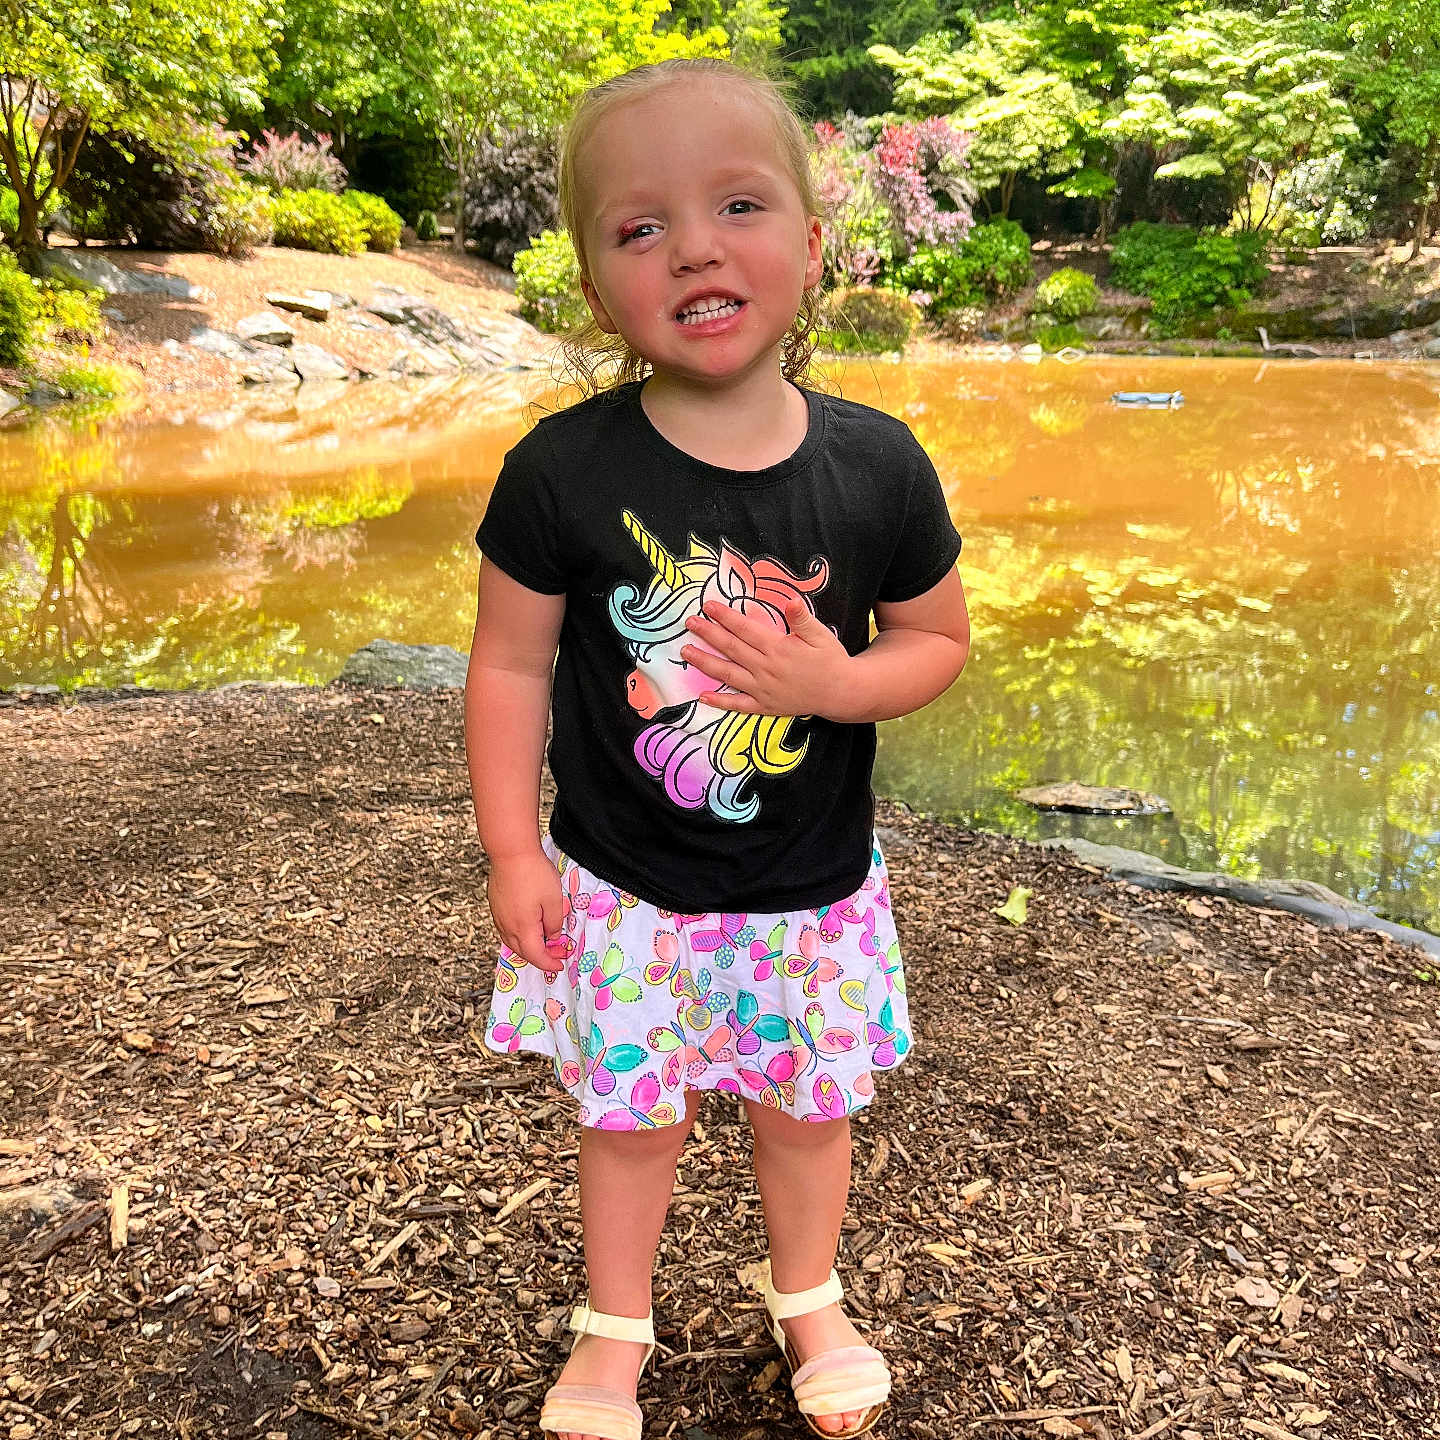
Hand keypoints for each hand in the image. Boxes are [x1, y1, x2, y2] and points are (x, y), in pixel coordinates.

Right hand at [487, 850, 569, 974]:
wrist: (510, 852)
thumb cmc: (534, 873)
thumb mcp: (555, 900)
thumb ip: (555, 923)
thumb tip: (552, 936)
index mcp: (523, 928)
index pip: (536, 956)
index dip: (549, 964)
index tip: (559, 965)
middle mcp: (507, 926)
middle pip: (522, 952)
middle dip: (540, 956)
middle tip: (557, 952)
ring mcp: (498, 916)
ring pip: (512, 941)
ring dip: (528, 946)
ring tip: (544, 940)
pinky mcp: (495, 906)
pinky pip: (506, 929)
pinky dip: (519, 935)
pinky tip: (529, 926)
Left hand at [681, 598, 854, 718]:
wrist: (841, 693)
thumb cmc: (830, 660)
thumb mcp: (821, 635)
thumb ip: (802, 619)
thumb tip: (791, 600)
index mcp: (778, 648)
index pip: (745, 629)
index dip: (725, 617)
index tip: (708, 606)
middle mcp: (766, 669)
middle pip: (731, 649)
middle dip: (708, 634)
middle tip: (689, 623)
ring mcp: (764, 690)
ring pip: (728, 675)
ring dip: (705, 663)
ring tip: (685, 652)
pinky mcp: (766, 706)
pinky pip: (739, 705)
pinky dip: (720, 702)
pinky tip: (703, 696)